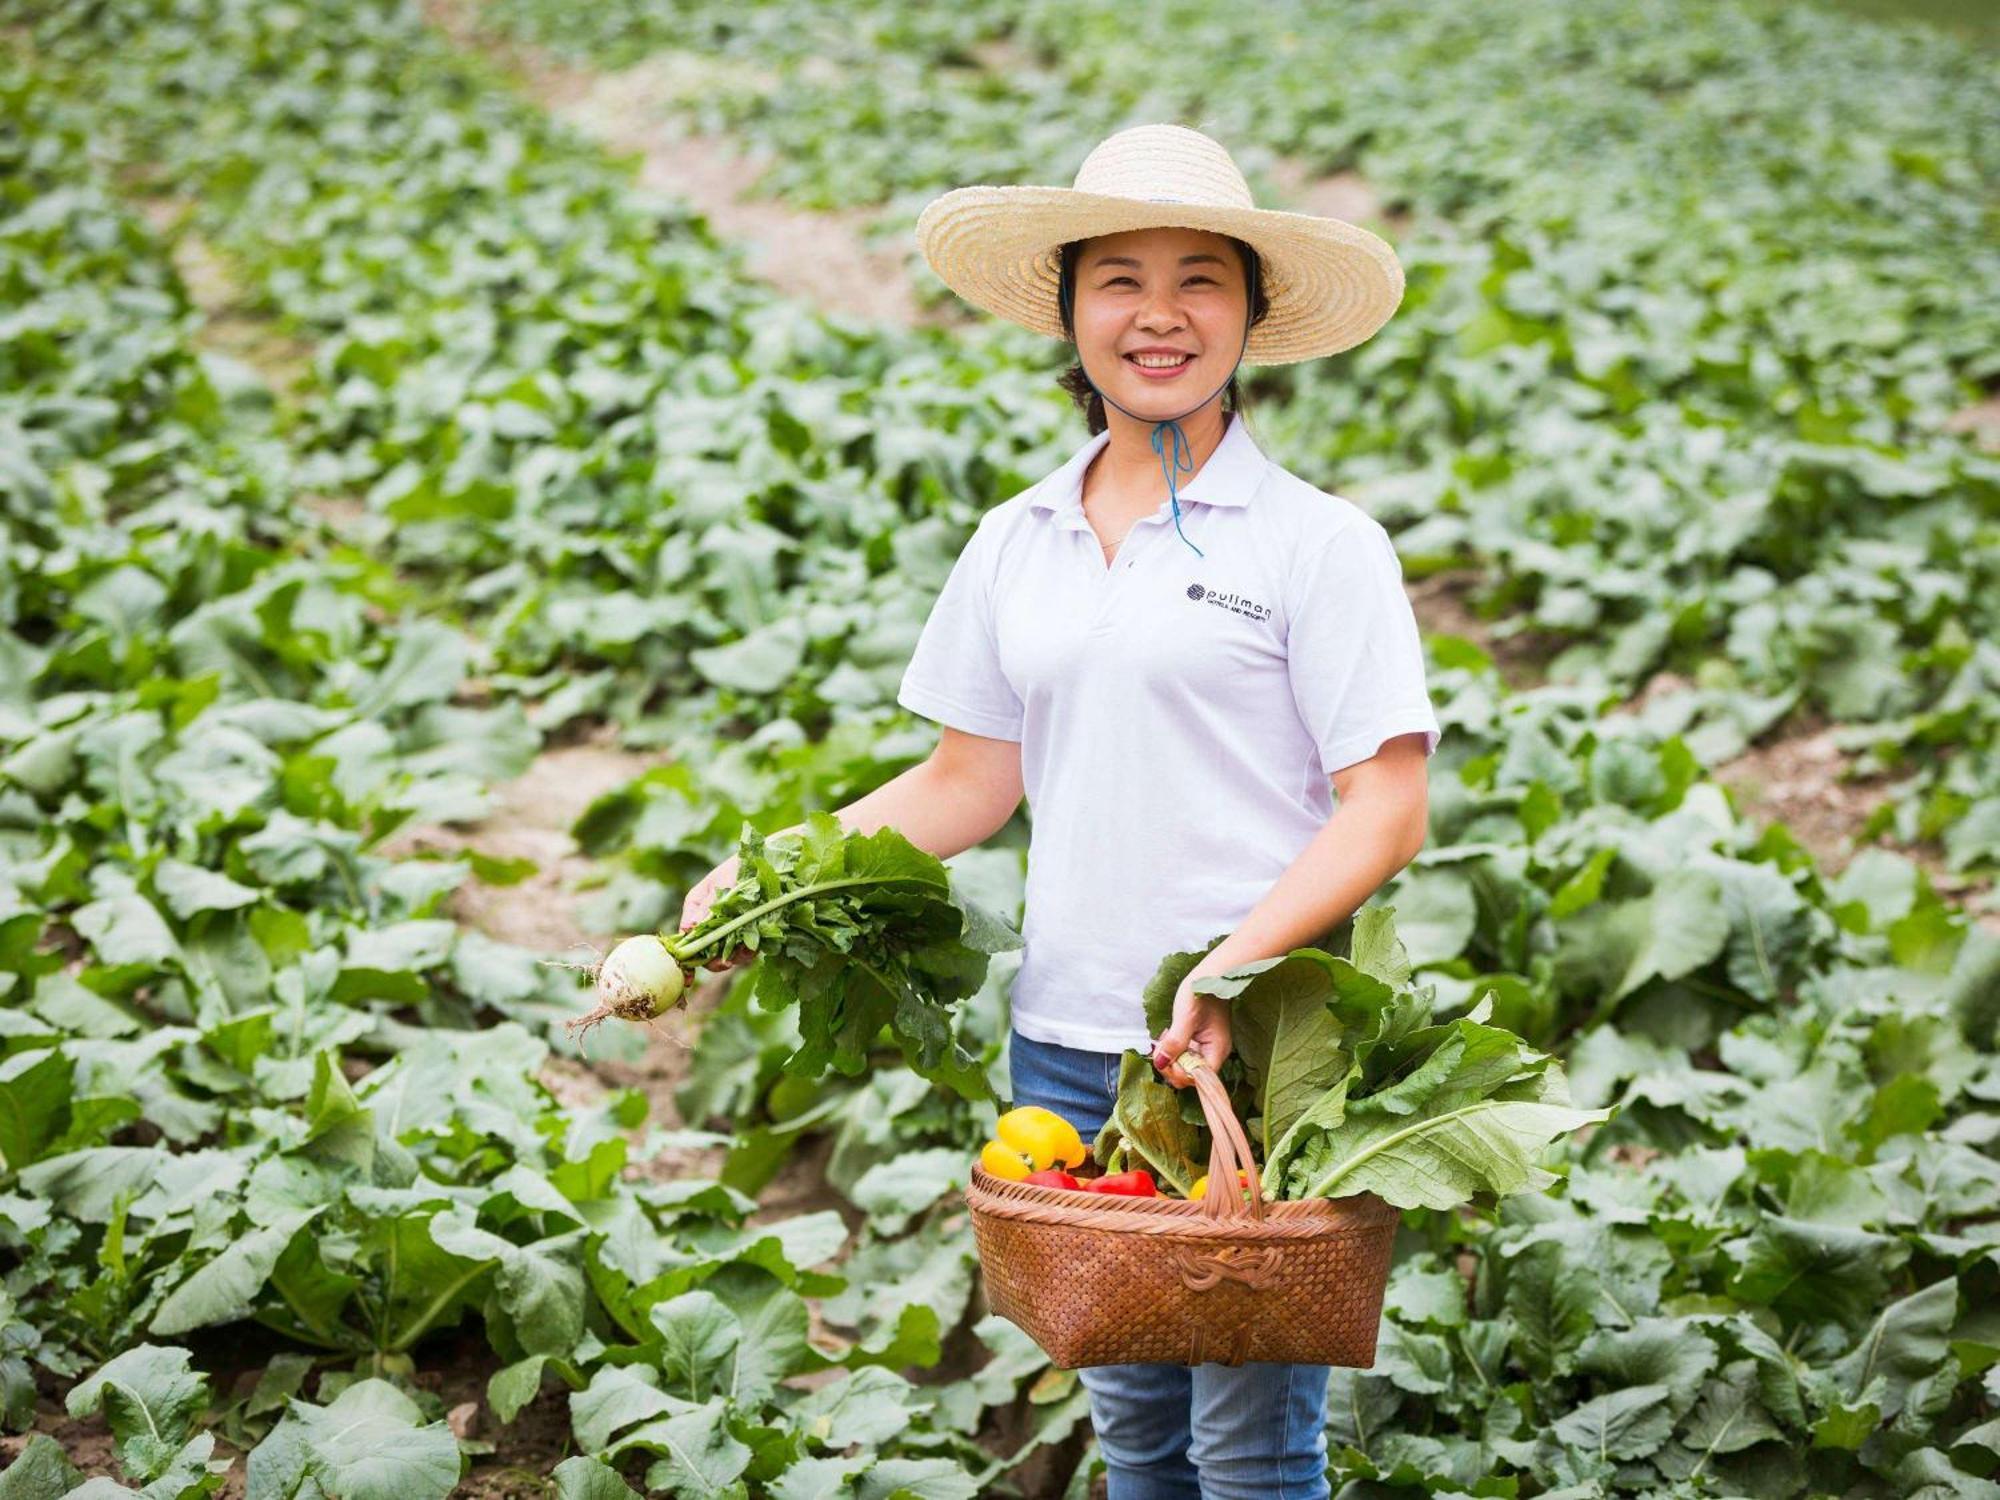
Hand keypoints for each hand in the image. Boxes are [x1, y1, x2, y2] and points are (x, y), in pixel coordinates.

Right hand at [679, 854, 753, 972]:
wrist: (770, 860)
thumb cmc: (739, 866)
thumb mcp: (719, 884)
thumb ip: (705, 907)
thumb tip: (688, 929)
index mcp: (697, 909)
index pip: (686, 938)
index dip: (687, 958)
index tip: (688, 975)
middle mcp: (711, 922)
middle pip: (706, 952)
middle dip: (714, 961)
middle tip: (725, 962)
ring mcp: (730, 929)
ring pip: (725, 954)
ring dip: (734, 957)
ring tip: (745, 950)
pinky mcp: (749, 933)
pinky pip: (745, 950)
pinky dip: (748, 951)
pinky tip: (753, 947)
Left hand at [1151, 968, 1231, 1088]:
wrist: (1210, 974)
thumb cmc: (1201, 992)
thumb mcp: (1184, 1018)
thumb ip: (1174, 1043)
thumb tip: (1161, 1063)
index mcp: (1217, 1050)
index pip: (1198, 1078)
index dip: (1180, 1073)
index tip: (1164, 1060)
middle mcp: (1214, 1052)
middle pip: (1191, 1073)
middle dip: (1172, 1064)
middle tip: (1160, 1048)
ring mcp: (1206, 1046)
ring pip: (1186, 1063)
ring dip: (1171, 1055)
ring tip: (1164, 1038)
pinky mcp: (1199, 1039)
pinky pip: (1185, 1052)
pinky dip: (1174, 1047)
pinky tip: (1168, 1035)